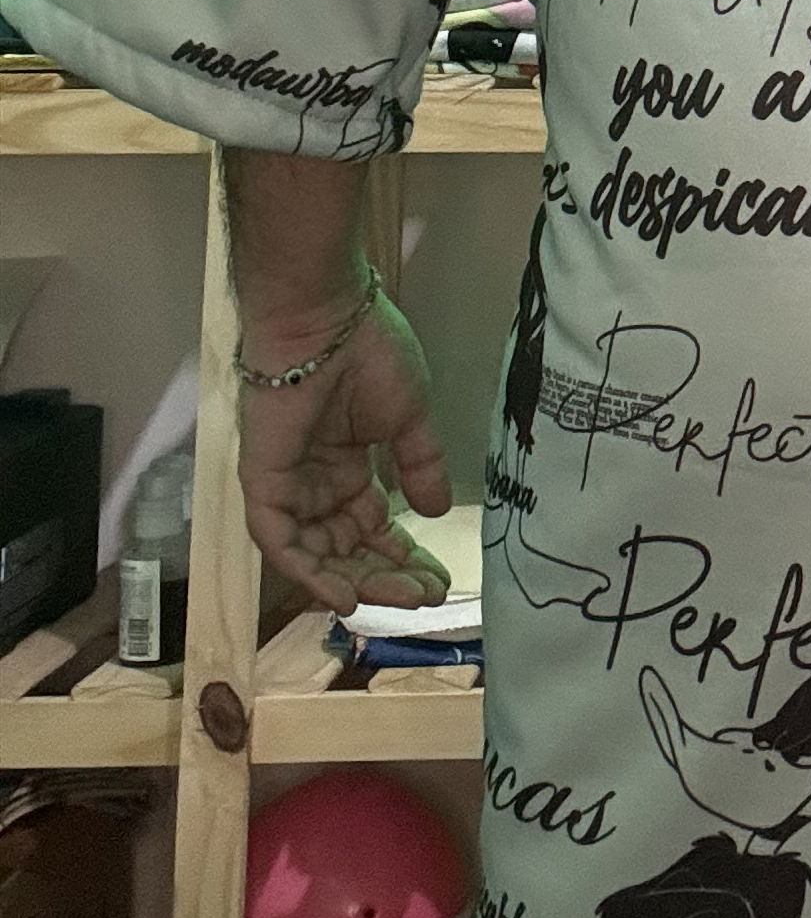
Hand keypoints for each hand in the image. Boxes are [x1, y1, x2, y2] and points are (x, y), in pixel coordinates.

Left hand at [236, 295, 453, 616]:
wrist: (326, 320)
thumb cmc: (370, 352)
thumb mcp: (409, 416)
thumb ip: (419, 465)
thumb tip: (438, 510)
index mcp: (347, 464)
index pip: (374, 526)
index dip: (405, 555)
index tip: (440, 580)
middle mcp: (316, 483)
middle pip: (349, 548)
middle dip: (388, 575)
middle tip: (426, 596)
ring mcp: (288, 487)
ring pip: (318, 554)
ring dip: (356, 580)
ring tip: (398, 597)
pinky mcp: (262, 486)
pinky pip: (281, 542)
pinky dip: (309, 572)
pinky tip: (346, 594)